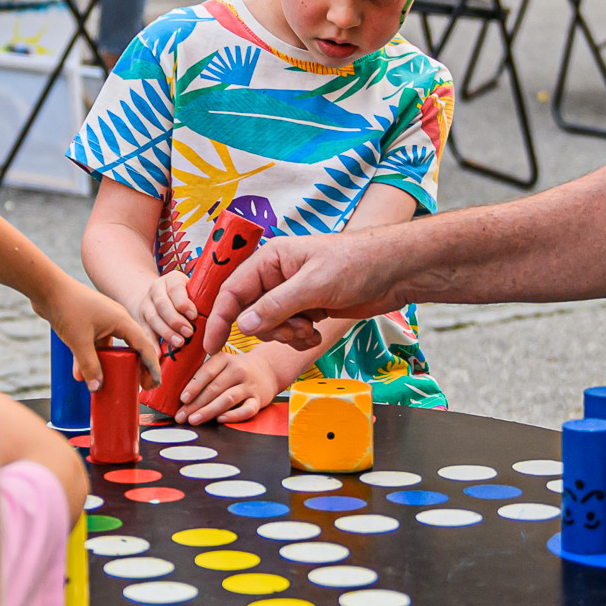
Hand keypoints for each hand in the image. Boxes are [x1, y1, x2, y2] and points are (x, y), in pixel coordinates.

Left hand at [46, 279, 156, 383]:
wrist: (47, 288)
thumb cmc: (67, 308)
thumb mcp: (79, 341)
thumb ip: (89, 365)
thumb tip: (96, 388)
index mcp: (122, 320)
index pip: (144, 346)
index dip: (152, 366)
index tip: (154, 383)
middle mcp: (116, 319)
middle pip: (133, 347)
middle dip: (136, 367)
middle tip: (141, 386)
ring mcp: (102, 320)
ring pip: (112, 347)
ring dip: (111, 365)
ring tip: (111, 383)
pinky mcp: (88, 322)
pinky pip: (95, 344)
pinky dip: (91, 358)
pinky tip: (80, 374)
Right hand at [134, 269, 195, 350]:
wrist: (156, 296)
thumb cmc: (184, 296)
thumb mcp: (192, 291)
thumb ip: (203, 300)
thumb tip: (218, 318)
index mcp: (172, 280)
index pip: (176, 288)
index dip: (184, 302)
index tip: (194, 315)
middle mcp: (156, 289)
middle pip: (162, 304)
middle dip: (176, 320)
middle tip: (189, 333)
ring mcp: (146, 304)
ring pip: (153, 318)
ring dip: (166, 332)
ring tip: (179, 343)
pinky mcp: (140, 319)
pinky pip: (145, 331)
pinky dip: (152, 343)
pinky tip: (159, 353)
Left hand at [177, 341, 297, 426]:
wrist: (267, 370)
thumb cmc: (235, 370)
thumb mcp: (221, 363)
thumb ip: (204, 373)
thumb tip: (177, 395)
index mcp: (224, 359)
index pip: (207, 372)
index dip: (194, 386)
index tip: (182, 398)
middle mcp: (238, 370)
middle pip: (214, 388)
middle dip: (195, 404)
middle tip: (181, 416)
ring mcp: (249, 385)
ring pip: (227, 399)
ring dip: (208, 411)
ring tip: (194, 420)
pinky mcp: (258, 400)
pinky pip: (246, 410)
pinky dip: (233, 416)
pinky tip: (220, 420)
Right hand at [206, 231, 411, 354]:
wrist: (394, 272)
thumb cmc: (356, 264)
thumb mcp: (313, 285)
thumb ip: (276, 306)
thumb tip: (245, 325)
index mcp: (271, 259)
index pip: (232, 291)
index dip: (219, 319)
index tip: (211, 346)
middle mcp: (277, 276)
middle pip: (251, 314)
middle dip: (271, 329)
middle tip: (296, 329)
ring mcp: (292, 294)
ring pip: (270, 327)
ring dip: (288, 335)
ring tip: (311, 328)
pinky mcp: (307, 309)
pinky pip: (289, 332)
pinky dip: (300, 338)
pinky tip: (317, 331)